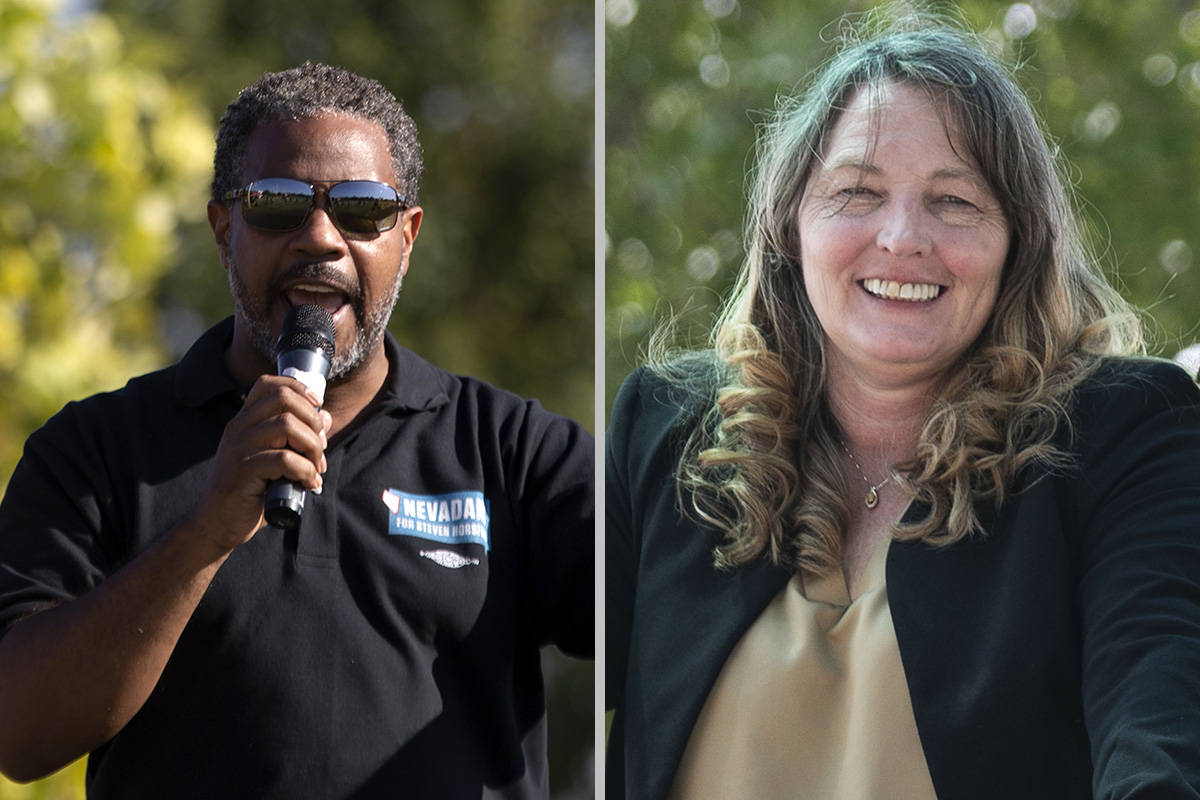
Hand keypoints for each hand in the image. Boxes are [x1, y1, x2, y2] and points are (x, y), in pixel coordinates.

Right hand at [193, 375, 332, 553]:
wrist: (216, 524)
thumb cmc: (250, 491)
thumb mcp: (276, 459)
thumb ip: (297, 438)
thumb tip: (325, 417)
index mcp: (244, 420)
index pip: (269, 384)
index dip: (299, 389)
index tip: (317, 408)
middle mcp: (239, 427)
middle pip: (284, 399)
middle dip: (312, 421)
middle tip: (320, 449)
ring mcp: (239, 448)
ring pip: (287, 426)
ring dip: (313, 447)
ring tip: (316, 469)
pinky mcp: (242, 471)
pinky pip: (284, 459)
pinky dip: (305, 471)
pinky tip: (309, 484)